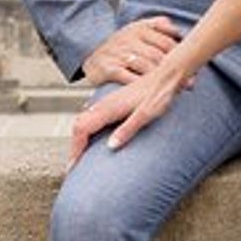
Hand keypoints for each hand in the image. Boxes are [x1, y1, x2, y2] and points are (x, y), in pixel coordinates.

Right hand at [67, 66, 188, 168]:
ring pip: (85, 120)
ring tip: (80, 156)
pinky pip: (93, 117)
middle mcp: (105, 103)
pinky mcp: (115, 102)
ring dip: (79, 139)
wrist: (168, 74)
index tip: (73, 166)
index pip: (81, 128)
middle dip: (74, 146)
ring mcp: (109, 102)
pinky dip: (88, 131)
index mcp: (109, 107)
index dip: (75, 148)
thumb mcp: (146, 114)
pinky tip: (94, 138)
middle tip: (73, 166)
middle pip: (79, 125)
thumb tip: (110, 146)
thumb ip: (128, 129)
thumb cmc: (160, 92)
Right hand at [81, 16, 183, 86]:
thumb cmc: (119, 44)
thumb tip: (176, 28)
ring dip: (161, 79)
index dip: (181, 55)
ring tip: (175, 90)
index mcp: (139, 29)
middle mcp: (129, 39)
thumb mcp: (136, 29)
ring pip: (146, 66)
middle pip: (158, 55)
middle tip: (189, 82)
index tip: (193, 67)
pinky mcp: (109, 68)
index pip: (166, 41)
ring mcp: (118, 53)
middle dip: (175, 70)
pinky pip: (128, 77)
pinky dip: (140, 86)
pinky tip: (150, 92)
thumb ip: (157, 25)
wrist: (90, 54)